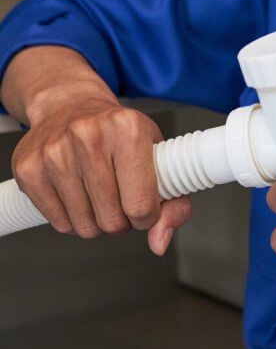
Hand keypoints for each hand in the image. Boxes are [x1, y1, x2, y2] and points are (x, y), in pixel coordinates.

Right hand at [12, 91, 189, 254]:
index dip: (146, 217)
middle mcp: (89, 135)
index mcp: (128, 129)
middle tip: (120, 197)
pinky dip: (72, 219)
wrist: (70, 106)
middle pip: (112, 221)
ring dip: (96, 221)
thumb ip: (174, 204)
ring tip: (98, 193)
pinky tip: (76, 193)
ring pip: (84, 226)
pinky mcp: (29, 168)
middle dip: (121, 220)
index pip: (141, 205)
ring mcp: (54, 152)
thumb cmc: (119, 134)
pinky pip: (59, 223)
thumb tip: (159, 242)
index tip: (144, 205)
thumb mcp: (159, 157)